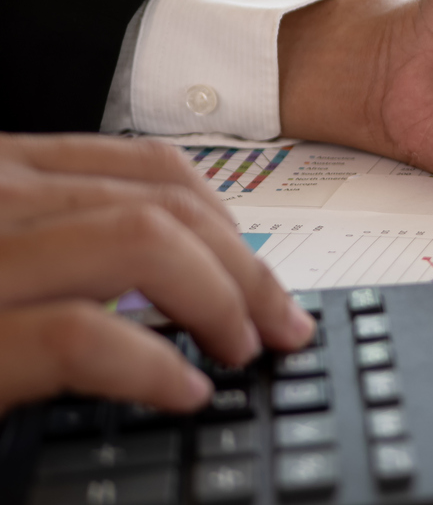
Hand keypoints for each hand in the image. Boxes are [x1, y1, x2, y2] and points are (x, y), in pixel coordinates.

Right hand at [0, 134, 314, 414]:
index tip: (258, 271)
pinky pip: (83, 336)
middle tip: (281, 323)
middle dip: (246, 269)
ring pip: (145, 243)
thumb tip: (179, 282)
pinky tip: (182, 390)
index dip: (228, 222)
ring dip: (219, 302)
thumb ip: (66, 241)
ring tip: (241, 349)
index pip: (153, 167)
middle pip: (166, 206)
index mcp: (6, 172)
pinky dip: (150, 366)